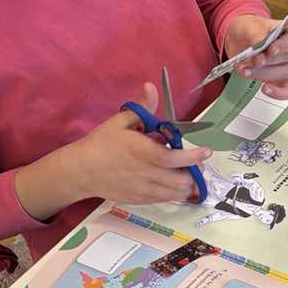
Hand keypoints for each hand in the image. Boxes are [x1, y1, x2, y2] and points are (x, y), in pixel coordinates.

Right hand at [58, 84, 212, 209]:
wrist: (80, 171)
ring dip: (188, 185)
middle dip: (195, 173)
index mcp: (142, 152)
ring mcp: (143, 189)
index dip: (193, 157)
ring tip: (188, 174)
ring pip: (176, 194)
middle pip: (181, 181)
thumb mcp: (120, 122)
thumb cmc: (101, 144)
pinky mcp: (140, 200)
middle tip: (196, 164)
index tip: (206, 151)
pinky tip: (174, 183)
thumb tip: (152, 87)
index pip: (174, 158)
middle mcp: (145, 173)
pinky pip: (165, 200)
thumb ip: (142, 108)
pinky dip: (175, 193)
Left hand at [222, 13, 287, 99]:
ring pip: (286, 73)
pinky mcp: (285, 80)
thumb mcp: (251, 26)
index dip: (284, 45)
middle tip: (255, 61)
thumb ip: (258, 35)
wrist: (240, 41)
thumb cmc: (251, 30)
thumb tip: (260, 45)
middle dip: (270, 61)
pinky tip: (265, 88)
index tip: (271, 49)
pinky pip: (287, 91)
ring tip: (248, 71)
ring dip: (265, 74)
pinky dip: (277, 92)